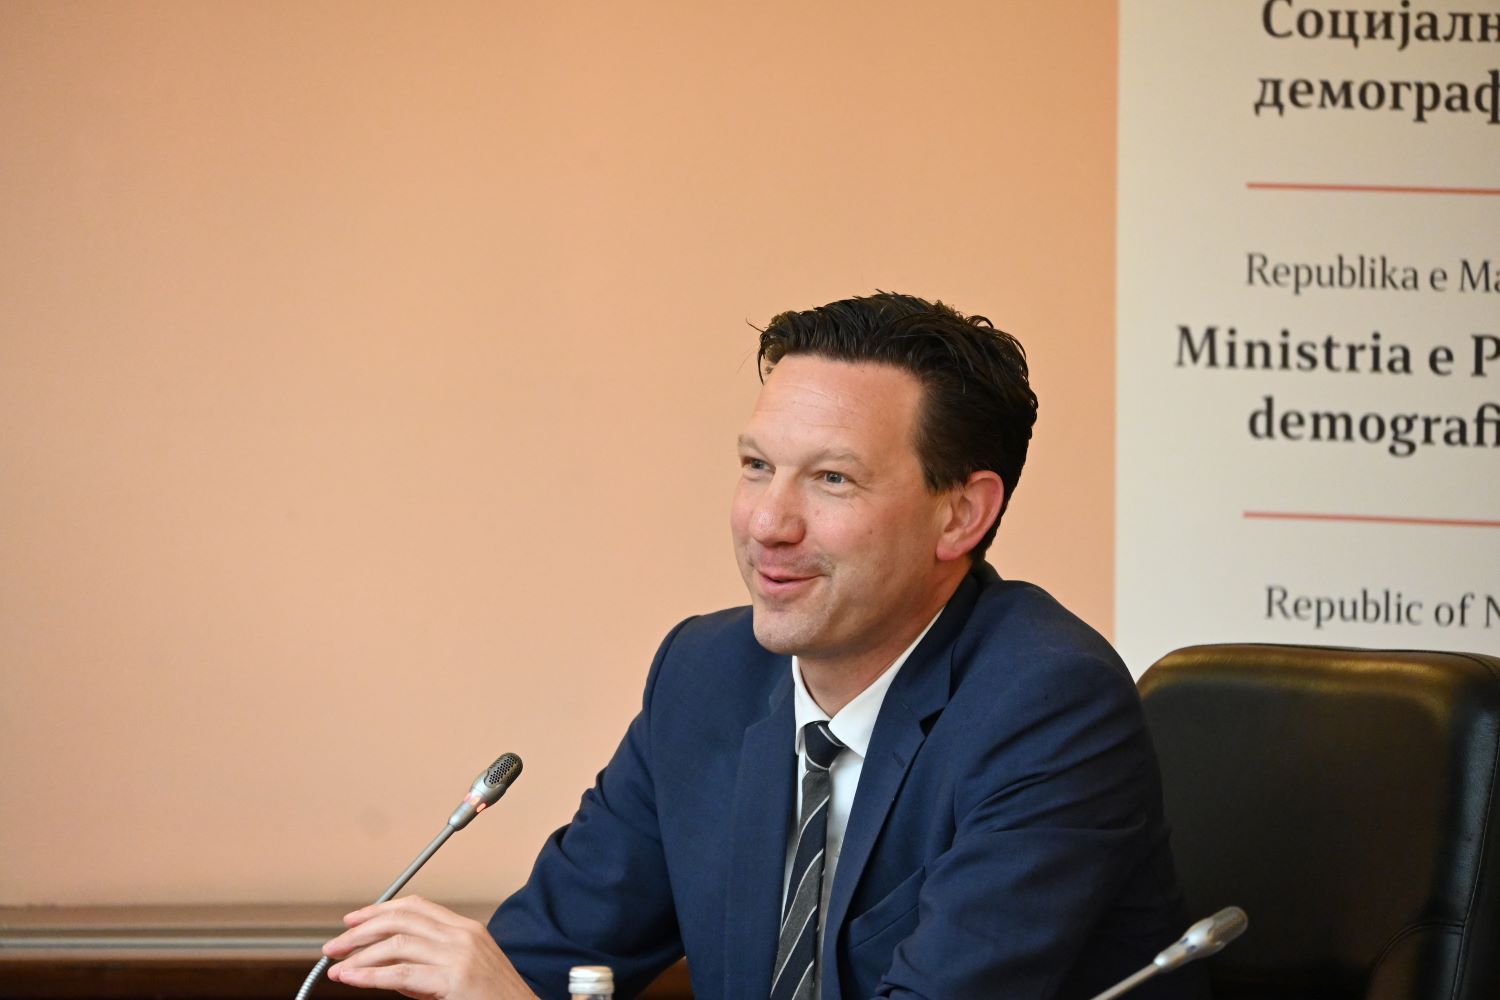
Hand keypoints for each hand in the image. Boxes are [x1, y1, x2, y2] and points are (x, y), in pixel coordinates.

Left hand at [323, 895, 537, 999]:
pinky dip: (370, 975)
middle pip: (401, 919)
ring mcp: (458, 956)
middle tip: (334, 944)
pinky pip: (402, 973)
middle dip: (361, 930)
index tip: (354, 920)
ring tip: (336, 966)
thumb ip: (427, 963)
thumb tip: (386, 964)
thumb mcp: (462, 971)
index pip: (416, 906)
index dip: (380, 909)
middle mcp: (462, 936)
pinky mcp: (454, 979)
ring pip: (396, 943)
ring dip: (359, 954)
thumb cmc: (493, 998)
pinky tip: (352, 978)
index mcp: (466, 929)